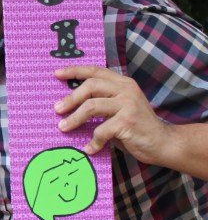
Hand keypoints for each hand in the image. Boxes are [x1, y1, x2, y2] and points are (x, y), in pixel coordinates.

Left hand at [54, 66, 169, 161]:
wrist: (163, 143)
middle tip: (57, 109)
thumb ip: (101, 101)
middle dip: (70, 98)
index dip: (75, 71)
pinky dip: (93, 141)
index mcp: (123, 83)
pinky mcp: (128, 122)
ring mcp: (128, 104)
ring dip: (74, 119)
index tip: (57, 74)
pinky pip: (101, 130)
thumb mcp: (119, 108)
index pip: (96, 71)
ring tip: (63, 127)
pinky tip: (89, 149)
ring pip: (91, 106)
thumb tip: (68, 104)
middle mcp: (126, 90)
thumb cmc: (135, 127)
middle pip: (90, 86)